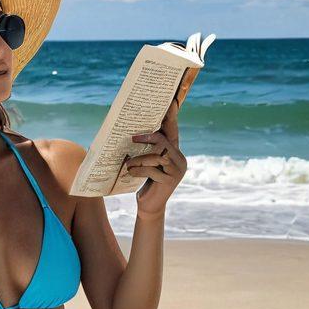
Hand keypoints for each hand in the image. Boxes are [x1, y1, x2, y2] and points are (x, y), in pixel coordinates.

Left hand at [125, 95, 186, 215]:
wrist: (150, 205)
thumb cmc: (146, 181)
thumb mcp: (148, 163)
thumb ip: (149, 149)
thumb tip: (135, 131)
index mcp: (176, 152)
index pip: (172, 131)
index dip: (171, 117)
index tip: (170, 102)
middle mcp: (180, 159)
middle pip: (164, 142)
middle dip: (148, 138)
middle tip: (132, 139)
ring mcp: (177, 170)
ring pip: (157, 156)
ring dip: (139, 159)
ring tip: (128, 163)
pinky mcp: (170, 181)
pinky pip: (152, 170)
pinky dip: (139, 170)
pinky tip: (130, 172)